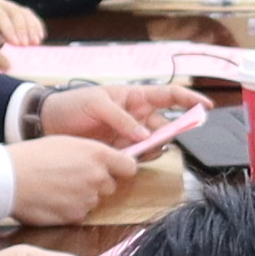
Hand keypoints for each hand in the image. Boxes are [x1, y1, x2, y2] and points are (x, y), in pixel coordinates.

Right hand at [2, 135, 137, 227]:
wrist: (9, 178)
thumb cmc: (33, 156)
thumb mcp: (67, 143)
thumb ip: (91, 153)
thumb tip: (105, 162)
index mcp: (98, 154)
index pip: (129, 167)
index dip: (121, 169)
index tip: (113, 170)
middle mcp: (97, 177)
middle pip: (110, 186)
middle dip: (97, 184)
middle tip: (73, 178)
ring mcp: (87, 198)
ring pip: (94, 200)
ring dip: (82, 197)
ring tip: (58, 187)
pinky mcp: (75, 216)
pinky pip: (79, 214)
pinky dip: (70, 209)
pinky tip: (53, 199)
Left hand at [38, 84, 176, 148]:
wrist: (47, 123)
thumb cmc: (72, 104)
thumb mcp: (97, 104)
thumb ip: (122, 119)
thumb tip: (145, 136)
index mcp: (134, 96)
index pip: (169, 95)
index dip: (189, 99)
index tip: (207, 107)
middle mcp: (137, 116)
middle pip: (165, 125)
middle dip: (169, 133)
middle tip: (158, 141)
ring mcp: (129, 134)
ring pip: (154, 144)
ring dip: (152, 149)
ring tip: (135, 150)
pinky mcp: (119, 150)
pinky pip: (138, 157)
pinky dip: (138, 160)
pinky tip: (128, 159)